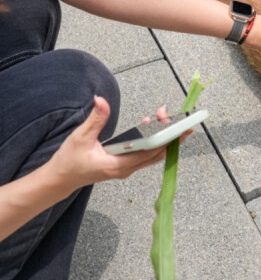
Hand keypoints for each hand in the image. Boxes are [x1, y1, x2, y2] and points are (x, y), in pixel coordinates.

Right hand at [46, 97, 192, 190]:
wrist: (61, 179)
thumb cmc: (69, 161)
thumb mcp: (80, 137)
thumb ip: (95, 119)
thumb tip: (101, 100)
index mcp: (117, 165)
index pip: (149, 151)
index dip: (166, 139)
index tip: (179, 128)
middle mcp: (126, 169)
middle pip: (156, 153)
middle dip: (168, 135)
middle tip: (173, 116)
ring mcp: (127, 168)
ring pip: (153, 154)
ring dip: (161, 137)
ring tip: (165, 118)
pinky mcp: (126, 166)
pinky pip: (145, 154)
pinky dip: (152, 141)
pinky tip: (152, 126)